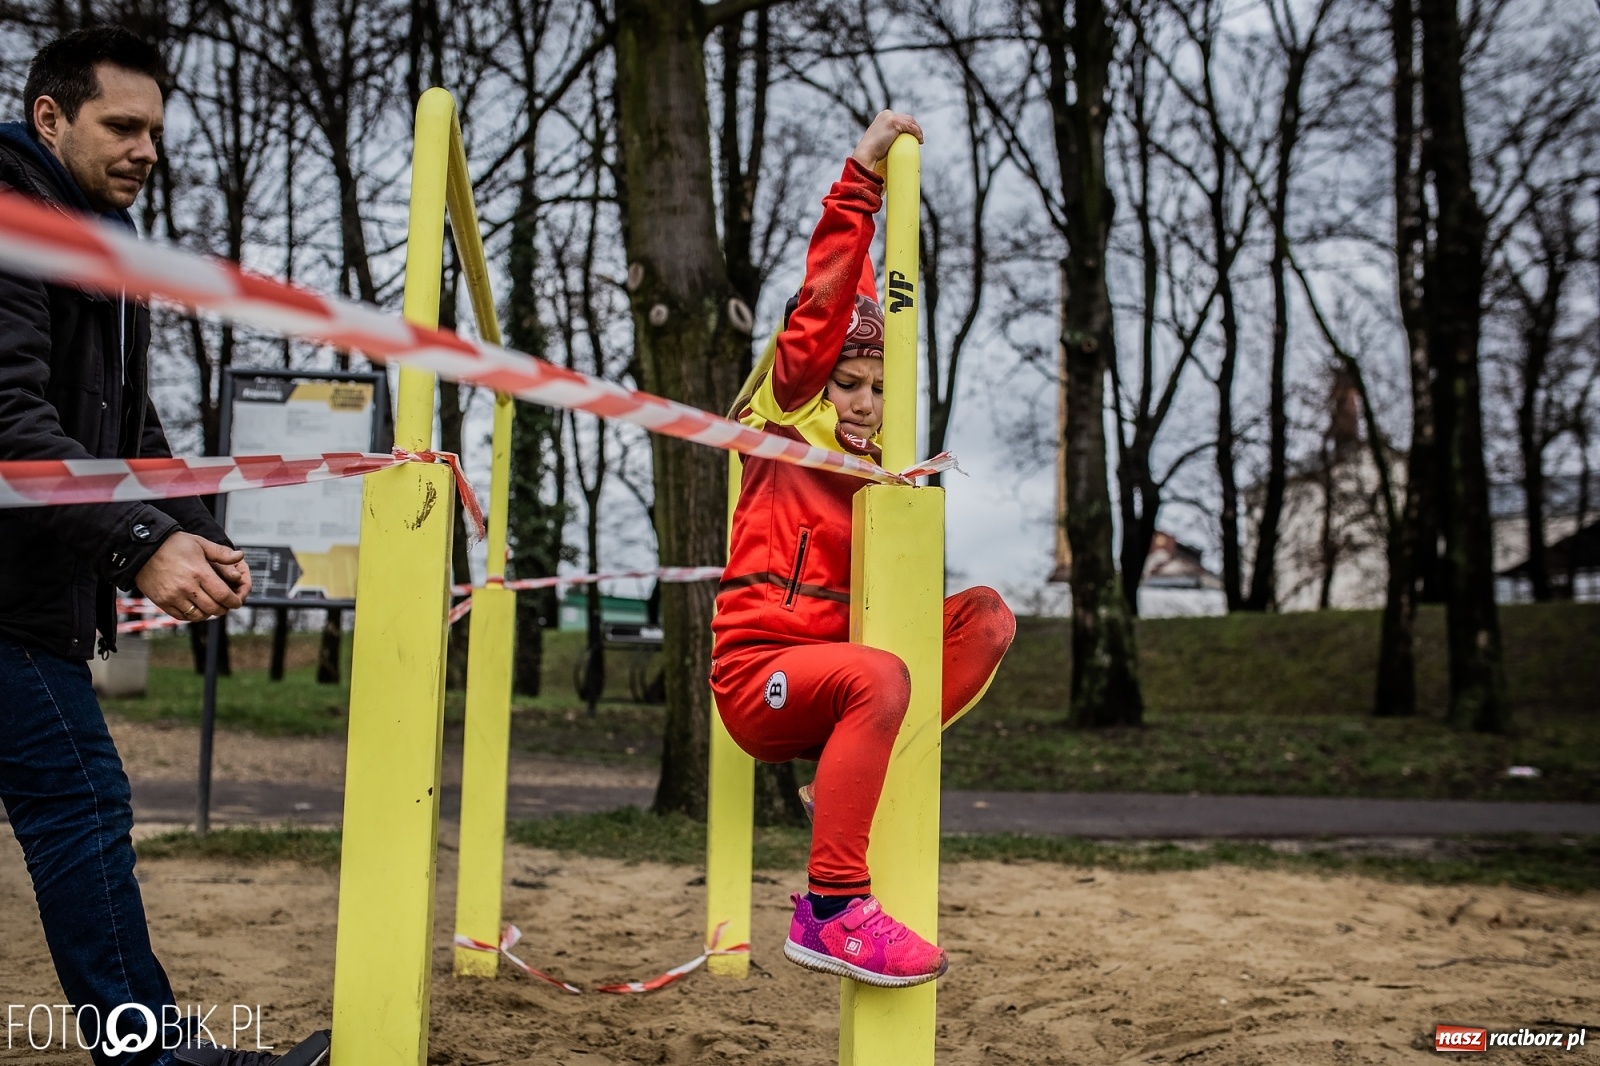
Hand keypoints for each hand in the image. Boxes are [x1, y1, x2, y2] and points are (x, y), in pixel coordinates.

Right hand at [134, 533, 249, 621]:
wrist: (142, 548)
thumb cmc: (172, 544)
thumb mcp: (199, 543)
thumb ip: (221, 553)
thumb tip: (240, 556)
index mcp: (199, 572)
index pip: (223, 595)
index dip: (233, 601)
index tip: (236, 602)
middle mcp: (187, 587)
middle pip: (213, 608)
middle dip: (223, 608)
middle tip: (225, 605)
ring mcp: (173, 596)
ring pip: (198, 615)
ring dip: (208, 614)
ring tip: (210, 606)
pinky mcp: (162, 602)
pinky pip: (181, 616)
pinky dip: (191, 615)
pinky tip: (195, 608)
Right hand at [851, 110, 923, 175]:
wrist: (867, 153)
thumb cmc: (872, 151)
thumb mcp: (880, 139)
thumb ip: (886, 137)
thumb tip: (893, 144)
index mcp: (883, 116)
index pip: (901, 118)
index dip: (909, 126)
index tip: (913, 136)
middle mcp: (886, 114)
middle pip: (907, 118)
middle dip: (915, 127)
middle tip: (918, 138)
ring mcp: (890, 117)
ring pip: (910, 121)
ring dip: (918, 130)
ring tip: (920, 140)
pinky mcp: (894, 122)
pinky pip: (910, 127)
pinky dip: (917, 132)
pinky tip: (919, 139)